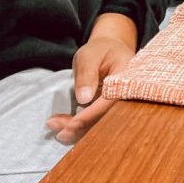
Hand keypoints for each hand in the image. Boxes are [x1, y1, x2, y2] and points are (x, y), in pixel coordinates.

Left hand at [47, 13, 136, 144]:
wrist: (109, 50)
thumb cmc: (100, 50)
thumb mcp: (90, 55)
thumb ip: (87, 74)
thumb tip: (83, 99)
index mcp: (128, 78)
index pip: (111, 101)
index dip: (92, 114)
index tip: (73, 123)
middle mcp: (127, 95)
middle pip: (106, 117)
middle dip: (82, 127)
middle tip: (60, 132)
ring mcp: (118, 104)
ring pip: (99, 123)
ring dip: (77, 130)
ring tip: (55, 126)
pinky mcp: (108, 110)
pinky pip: (95, 121)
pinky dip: (78, 125)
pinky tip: (61, 124)